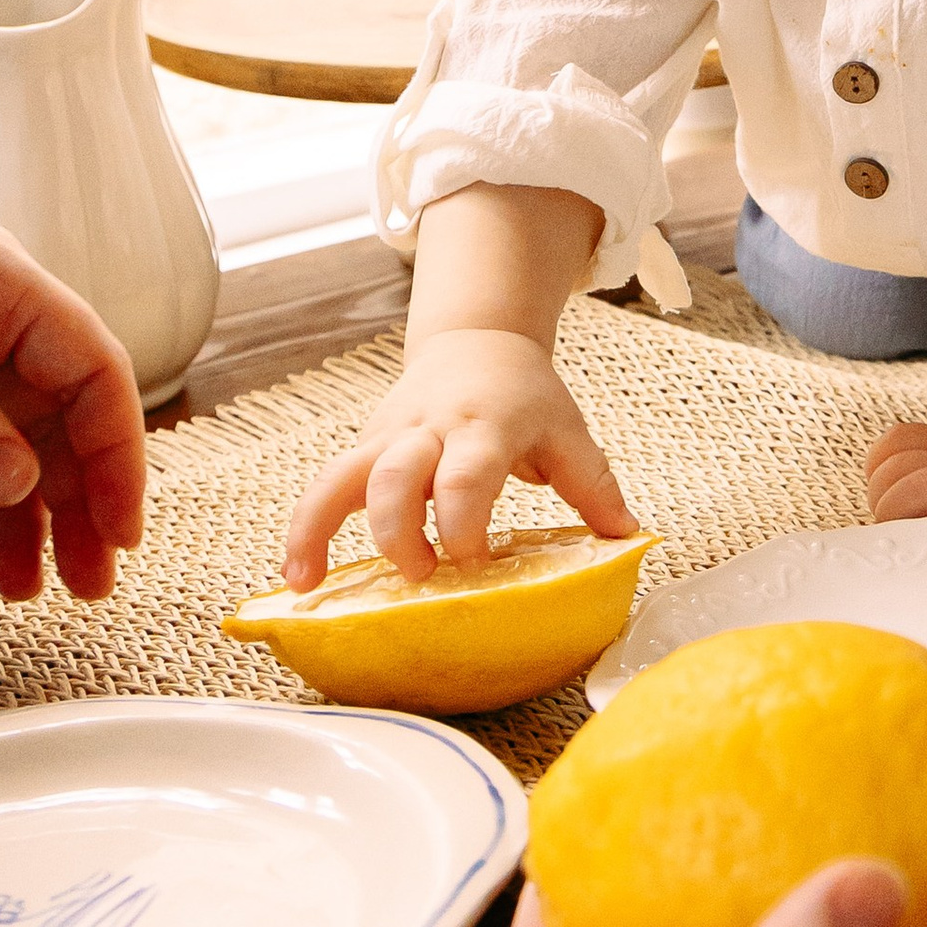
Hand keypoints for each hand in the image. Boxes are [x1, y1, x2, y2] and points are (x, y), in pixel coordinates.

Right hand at [281, 324, 633, 584]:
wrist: (476, 342)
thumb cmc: (525, 397)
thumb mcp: (567, 430)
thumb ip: (594, 485)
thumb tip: (627, 538)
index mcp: (486, 425)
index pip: (467, 471)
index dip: (464, 518)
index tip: (474, 561)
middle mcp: (430, 430)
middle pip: (396, 475)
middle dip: (399, 530)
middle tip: (419, 577)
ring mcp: (389, 437)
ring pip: (343, 475)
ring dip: (321, 526)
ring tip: (309, 584)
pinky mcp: (365, 449)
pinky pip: (325, 486)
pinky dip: (305, 528)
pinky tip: (299, 578)